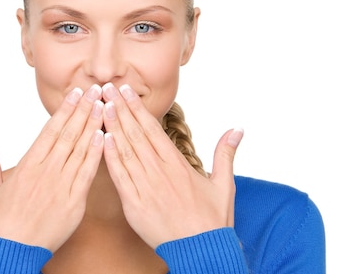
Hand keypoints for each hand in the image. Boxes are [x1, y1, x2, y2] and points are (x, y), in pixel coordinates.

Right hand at [0, 85, 104, 251]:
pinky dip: (96, 155)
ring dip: (93, 125)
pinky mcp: (74, 202)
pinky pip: (87, 174)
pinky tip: (103, 138)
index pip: (50, 130)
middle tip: (96, 90)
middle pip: (68, 134)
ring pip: (80, 149)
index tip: (76, 93)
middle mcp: (46, 171)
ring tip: (103, 106)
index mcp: (27, 165)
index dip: (65, 110)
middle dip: (83, 109)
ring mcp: (61, 185)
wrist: (9, 252)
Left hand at [101, 82, 242, 248]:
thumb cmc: (212, 220)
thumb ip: (226, 154)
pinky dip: (110, 157)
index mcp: (178, 164)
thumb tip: (237, 129)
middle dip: (121, 109)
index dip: (137, 108)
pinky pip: (119, 177)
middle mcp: (160, 171)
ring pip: (125, 151)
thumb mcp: (225, 185)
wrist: (201, 251)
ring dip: (112, 127)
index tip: (126, 91)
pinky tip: (102, 140)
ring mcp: (145, 187)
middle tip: (107, 88)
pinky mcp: (134, 204)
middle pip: (136, 134)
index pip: (153, 128)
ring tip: (102, 106)